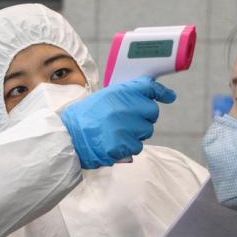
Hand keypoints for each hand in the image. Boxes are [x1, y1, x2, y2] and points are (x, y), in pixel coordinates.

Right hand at [60, 77, 176, 168]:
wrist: (67, 136)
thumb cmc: (84, 118)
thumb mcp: (104, 98)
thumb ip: (125, 98)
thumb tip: (149, 101)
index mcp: (120, 92)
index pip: (149, 88)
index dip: (162, 93)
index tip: (170, 97)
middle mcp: (126, 107)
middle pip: (152, 112)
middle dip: (144, 119)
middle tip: (127, 122)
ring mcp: (126, 126)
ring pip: (146, 131)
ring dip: (135, 134)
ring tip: (114, 133)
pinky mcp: (124, 144)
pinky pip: (137, 147)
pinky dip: (127, 148)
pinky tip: (112, 144)